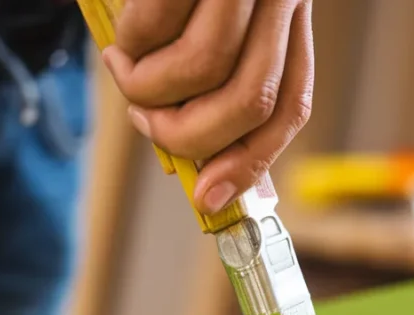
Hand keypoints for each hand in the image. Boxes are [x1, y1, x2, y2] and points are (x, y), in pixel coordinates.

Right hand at [101, 0, 313, 214]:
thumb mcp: (217, 20)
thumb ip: (220, 77)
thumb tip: (202, 162)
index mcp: (291, 14)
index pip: (290, 107)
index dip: (250, 163)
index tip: (209, 198)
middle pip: (251, 100)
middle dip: (189, 135)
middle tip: (147, 123)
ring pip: (204, 68)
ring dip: (150, 89)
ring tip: (124, 70)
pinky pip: (156, 23)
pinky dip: (130, 43)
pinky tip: (122, 38)